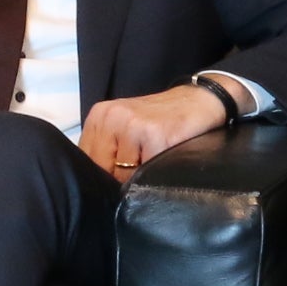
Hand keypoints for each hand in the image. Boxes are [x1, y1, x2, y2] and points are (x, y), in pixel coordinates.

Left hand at [79, 83, 230, 178]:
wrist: (198, 100)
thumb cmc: (161, 119)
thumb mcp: (125, 126)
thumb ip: (107, 149)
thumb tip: (95, 185)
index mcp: (100, 116)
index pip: (87, 160)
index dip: (101, 176)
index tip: (117, 176)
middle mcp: (112, 117)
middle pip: (102, 169)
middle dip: (118, 178)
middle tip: (138, 169)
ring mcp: (133, 125)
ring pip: (123, 175)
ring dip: (138, 178)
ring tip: (152, 160)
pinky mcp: (155, 135)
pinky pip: (146, 172)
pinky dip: (155, 173)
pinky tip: (164, 157)